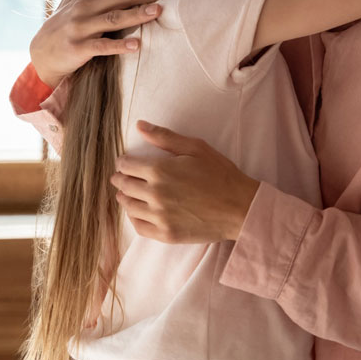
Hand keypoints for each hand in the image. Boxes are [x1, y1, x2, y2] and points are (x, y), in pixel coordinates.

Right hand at [29, 0, 179, 87]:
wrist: (43, 51)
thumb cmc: (63, 20)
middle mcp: (86, 7)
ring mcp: (82, 28)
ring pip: (113, 19)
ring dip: (137, 14)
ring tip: (158, 11)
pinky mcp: (78, 48)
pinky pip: (101, 46)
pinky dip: (118, 46)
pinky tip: (136, 46)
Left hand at [110, 121, 260, 243]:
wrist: (240, 207)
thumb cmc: (220, 174)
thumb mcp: (196, 148)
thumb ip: (165, 137)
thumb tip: (140, 125)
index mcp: (160, 170)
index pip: (126, 165)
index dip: (123, 162)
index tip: (125, 163)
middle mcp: (155, 194)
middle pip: (124, 185)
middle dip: (120, 179)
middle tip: (122, 177)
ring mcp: (160, 216)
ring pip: (128, 206)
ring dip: (124, 197)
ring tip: (127, 193)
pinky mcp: (166, 234)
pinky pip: (139, 227)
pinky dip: (133, 218)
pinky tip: (138, 212)